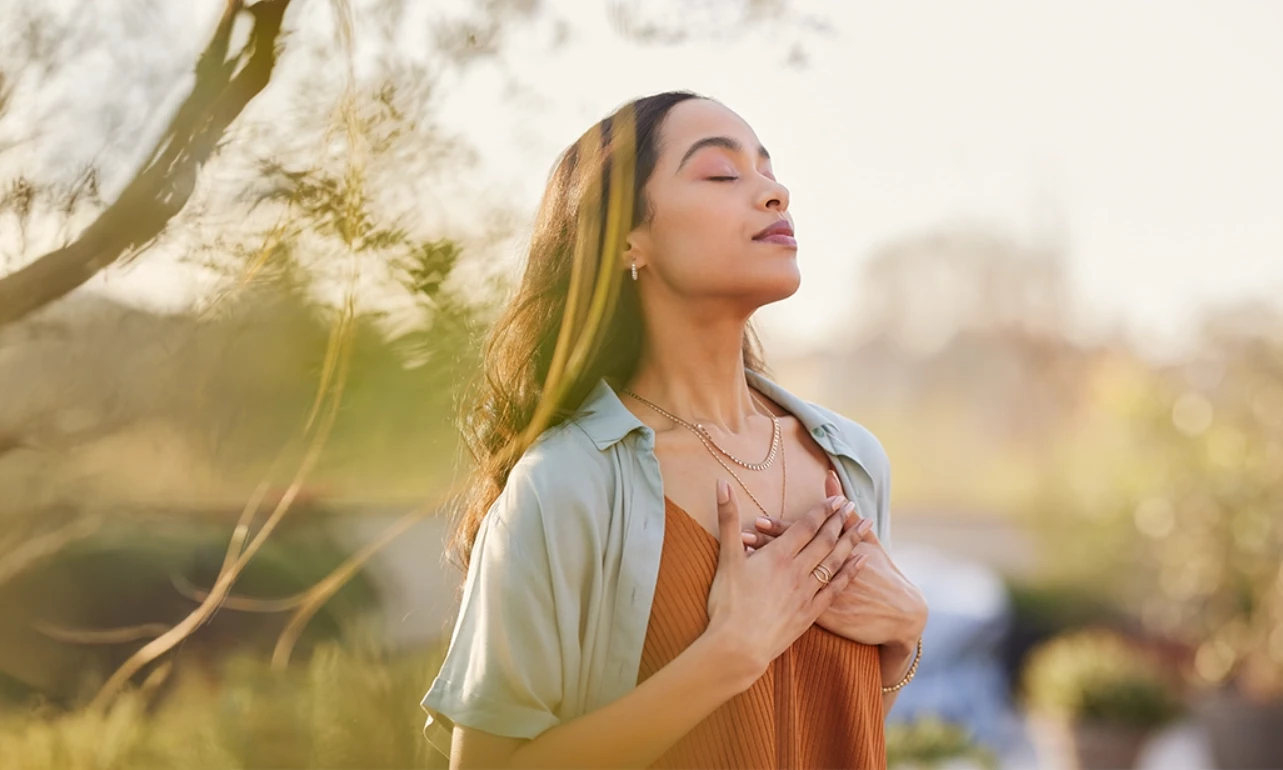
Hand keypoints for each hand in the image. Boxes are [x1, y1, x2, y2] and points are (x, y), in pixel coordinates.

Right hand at [703, 479, 869, 687]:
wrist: (739, 647)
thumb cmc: (728, 603)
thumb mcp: (726, 558)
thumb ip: (728, 519)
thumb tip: (721, 483)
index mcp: (778, 556)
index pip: (805, 527)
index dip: (822, 511)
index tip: (837, 499)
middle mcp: (797, 571)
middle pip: (825, 541)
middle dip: (840, 521)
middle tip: (853, 506)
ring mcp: (807, 592)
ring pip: (835, 561)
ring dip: (851, 541)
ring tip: (865, 526)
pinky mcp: (810, 613)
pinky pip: (836, 588)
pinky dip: (850, 572)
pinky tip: (861, 562)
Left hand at [742, 471, 927, 651]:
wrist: (899, 614)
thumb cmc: (883, 575)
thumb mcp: (869, 542)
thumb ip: (846, 514)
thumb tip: (830, 478)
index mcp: (835, 552)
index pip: (803, 537)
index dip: (780, 529)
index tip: (758, 519)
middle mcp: (825, 573)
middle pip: (791, 557)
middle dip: (765, 547)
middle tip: (742, 536)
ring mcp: (822, 596)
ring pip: (786, 580)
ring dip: (764, 570)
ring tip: (743, 559)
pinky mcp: (821, 617)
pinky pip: (792, 605)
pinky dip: (773, 597)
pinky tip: (754, 592)